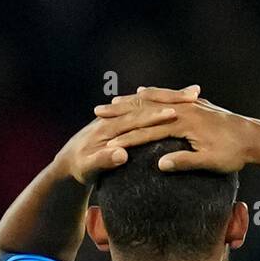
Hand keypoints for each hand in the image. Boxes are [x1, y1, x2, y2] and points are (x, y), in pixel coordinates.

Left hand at [55, 96, 191, 185]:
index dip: (155, 114)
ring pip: (148, 104)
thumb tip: (120, 155)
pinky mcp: (121, 123)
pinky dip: (163, 107)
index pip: (137, 117)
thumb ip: (103, 161)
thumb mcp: (87, 167)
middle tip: (196, 92)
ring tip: (194, 93)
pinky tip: (180, 105)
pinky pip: (147, 112)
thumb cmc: (77, 168)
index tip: (175, 111)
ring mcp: (118, 118)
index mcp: (109, 126)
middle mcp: (116, 117)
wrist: (64, 164)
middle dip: (170, 98)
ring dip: (171, 98)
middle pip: (146, 104)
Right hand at [96, 86, 259, 174]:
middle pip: (145, 109)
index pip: (148, 131)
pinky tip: (142, 94)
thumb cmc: (232, 154)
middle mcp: (184, 109)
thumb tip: (160, 165)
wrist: (253, 137)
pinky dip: (150, 95)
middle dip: (120, 112)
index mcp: (184, 124)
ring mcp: (189, 104)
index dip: (126, 138)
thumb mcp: (209, 163)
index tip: (105, 142)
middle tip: (97, 112)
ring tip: (112, 101)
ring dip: (131, 101)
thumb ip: (184, 162)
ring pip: (153, 99)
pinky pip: (165, 96)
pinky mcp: (194, 104)